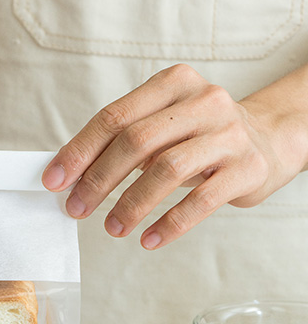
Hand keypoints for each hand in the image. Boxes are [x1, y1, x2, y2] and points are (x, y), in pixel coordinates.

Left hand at [41, 63, 297, 248]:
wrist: (268, 140)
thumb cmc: (197, 137)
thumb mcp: (161, 126)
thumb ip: (120, 142)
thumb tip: (67, 175)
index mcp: (173, 84)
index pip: (114, 117)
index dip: (79, 151)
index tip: (54, 180)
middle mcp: (204, 101)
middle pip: (137, 142)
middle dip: (98, 180)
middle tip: (76, 209)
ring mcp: (228, 134)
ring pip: (167, 169)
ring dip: (131, 204)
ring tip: (112, 228)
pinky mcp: (248, 167)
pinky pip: (201, 200)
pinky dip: (171, 223)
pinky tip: (149, 239)